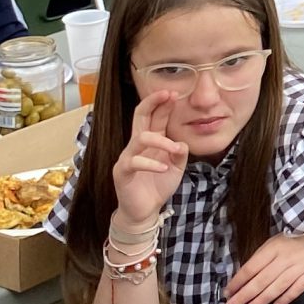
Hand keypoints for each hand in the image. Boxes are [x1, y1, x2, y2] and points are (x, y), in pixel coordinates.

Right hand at [112, 90, 188, 229]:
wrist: (144, 211)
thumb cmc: (158, 186)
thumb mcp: (176, 167)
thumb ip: (180, 153)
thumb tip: (181, 143)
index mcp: (150, 141)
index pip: (154, 116)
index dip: (162, 103)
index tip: (173, 92)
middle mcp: (137, 145)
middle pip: (140, 116)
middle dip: (152, 103)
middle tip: (167, 94)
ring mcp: (128, 157)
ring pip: (141, 137)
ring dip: (161, 140)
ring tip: (174, 149)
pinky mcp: (122, 172)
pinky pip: (135, 162)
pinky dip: (152, 163)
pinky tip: (164, 168)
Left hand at [224, 228, 303, 303]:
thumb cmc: (300, 236)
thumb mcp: (278, 240)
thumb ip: (263, 256)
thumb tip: (245, 275)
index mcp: (274, 247)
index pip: (251, 267)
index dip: (238, 281)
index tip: (227, 292)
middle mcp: (285, 258)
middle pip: (260, 280)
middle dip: (244, 295)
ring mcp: (299, 266)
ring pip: (276, 287)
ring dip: (261, 300)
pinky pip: (297, 288)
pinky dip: (286, 298)